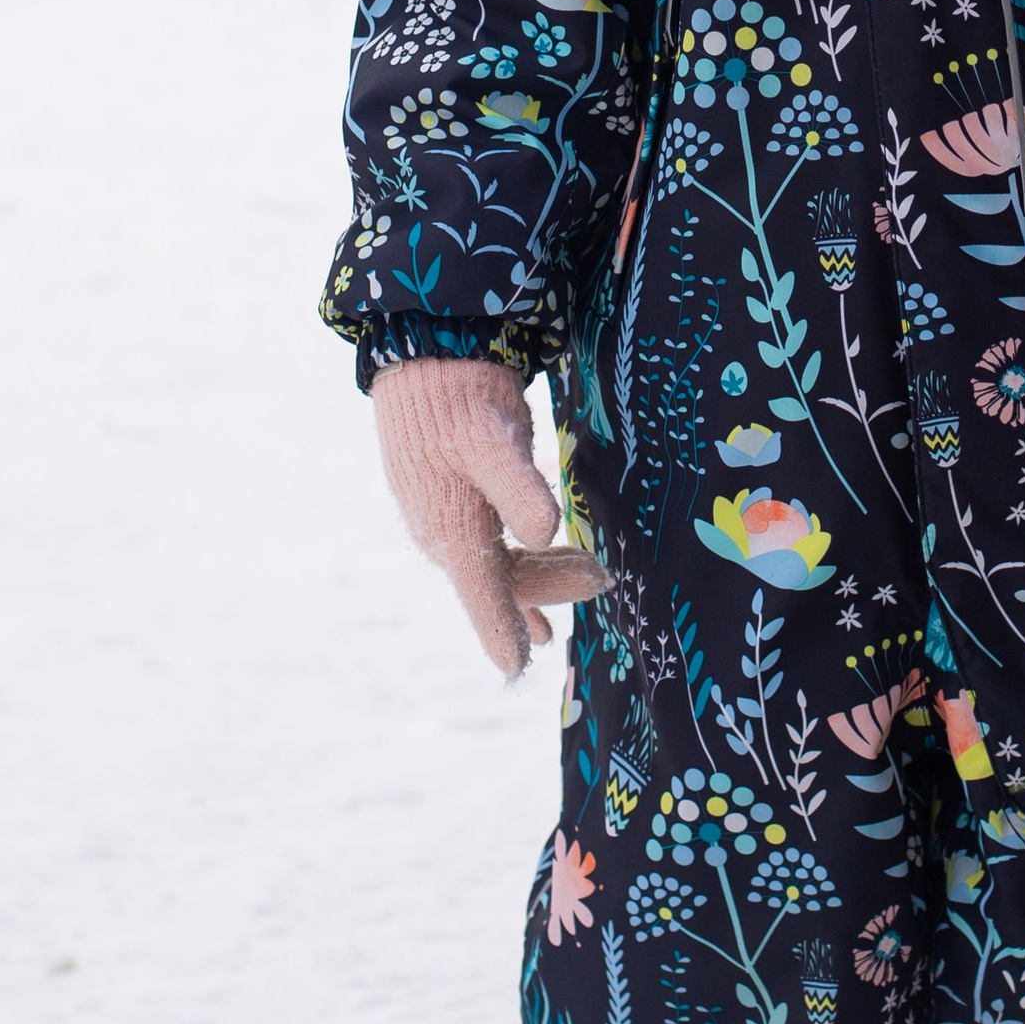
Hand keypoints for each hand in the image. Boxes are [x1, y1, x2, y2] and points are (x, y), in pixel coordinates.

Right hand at [370, 356, 610, 676]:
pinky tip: (535, 560)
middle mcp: (441, 533)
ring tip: (583, 580)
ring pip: (495, 564)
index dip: (503, 631)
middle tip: (602, 579)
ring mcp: (440, 517)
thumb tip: (543, 533)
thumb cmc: (459, 399)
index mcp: (451, 528)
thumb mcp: (495, 441)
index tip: (520, 668)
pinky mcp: (447, 498)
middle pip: (501, 580)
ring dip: (538, 576)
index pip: (483, 594)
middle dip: (549, 587)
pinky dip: (516, 562)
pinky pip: (484, 547)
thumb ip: (520, 489)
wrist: (422, 355)